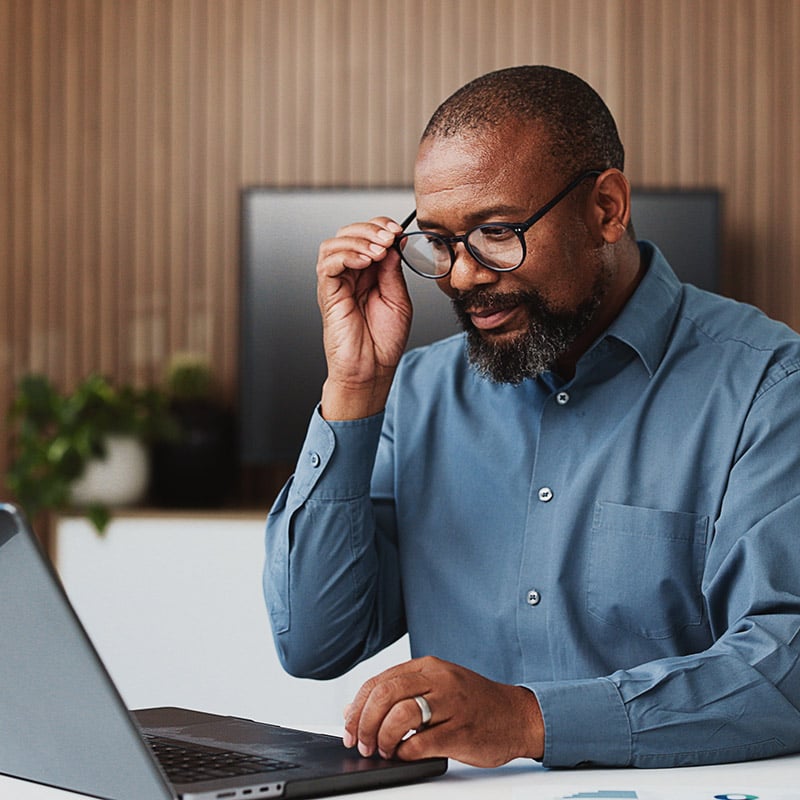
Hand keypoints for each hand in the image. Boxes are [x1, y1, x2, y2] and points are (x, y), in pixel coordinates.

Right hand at [316, 216, 412, 419]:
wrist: (372, 369)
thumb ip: (393, 271)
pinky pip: (327, 264)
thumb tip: (393, 243)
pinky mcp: (327, 294)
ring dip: (358, 240)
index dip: (380, 227)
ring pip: (334, 243)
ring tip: (377, 252)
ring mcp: (337, 283)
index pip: (368, 236)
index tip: (398, 230)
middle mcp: (351, 275)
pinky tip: (364, 263)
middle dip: (370, 229)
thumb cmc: (383, 341)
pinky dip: (345, 256)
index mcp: (369, 274)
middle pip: (348, 233)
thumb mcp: (399, 299)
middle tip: (388, 237)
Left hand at [342, 656, 544, 766]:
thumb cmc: (473, 704)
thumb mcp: (436, 686)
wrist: (518, 716)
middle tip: (361, 744)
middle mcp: (439, 680)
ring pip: (401, 715)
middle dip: (365, 723)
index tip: (348, 727)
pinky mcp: (462, 731)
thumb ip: (399, 693)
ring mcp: (452, 704)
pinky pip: (422, 742)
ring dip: (383, 738)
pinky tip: (405, 755)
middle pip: (385, 694)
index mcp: (428, 666)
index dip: (357, 707)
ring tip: (383, 750)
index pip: (379, 681)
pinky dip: (406, 752)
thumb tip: (354, 710)